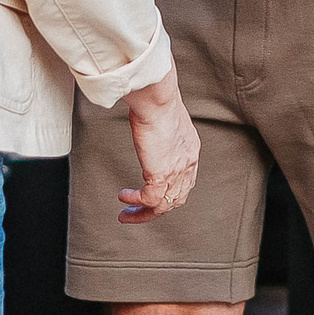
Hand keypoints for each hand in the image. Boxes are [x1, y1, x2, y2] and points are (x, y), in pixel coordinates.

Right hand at [117, 70, 197, 222]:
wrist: (157, 100)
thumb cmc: (157, 101)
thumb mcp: (164, 118)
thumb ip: (160, 129)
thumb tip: (146, 124)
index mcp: (190, 150)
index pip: (185, 182)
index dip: (170, 193)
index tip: (153, 195)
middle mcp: (187, 164)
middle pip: (175, 199)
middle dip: (156, 210)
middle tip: (140, 213)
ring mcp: (176, 171)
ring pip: (162, 206)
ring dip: (143, 213)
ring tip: (126, 214)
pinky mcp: (161, 175)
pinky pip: (149, 199)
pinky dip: (135, 202)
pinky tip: (123, 197)